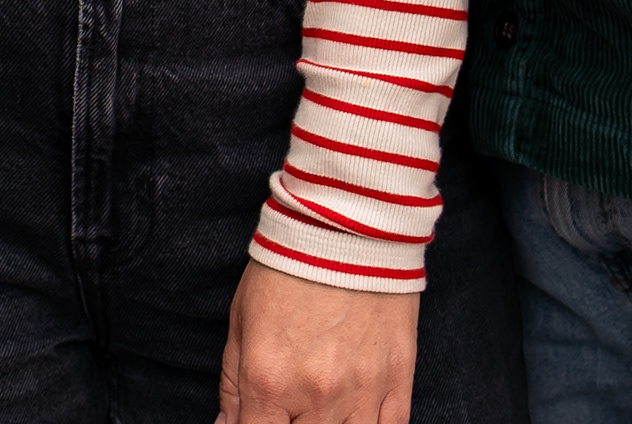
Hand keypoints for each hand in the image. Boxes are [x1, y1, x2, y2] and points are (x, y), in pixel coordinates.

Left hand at [216, 255, 418, 423]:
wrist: (347, 226)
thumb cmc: (287, 270)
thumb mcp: (241, 322)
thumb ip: (233, 384)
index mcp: (270, 379)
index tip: (258, 417)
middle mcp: (317, 394)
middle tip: (289, 406)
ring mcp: (362, 391)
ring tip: (319, 410)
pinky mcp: (398, 379)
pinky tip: (354, 415)